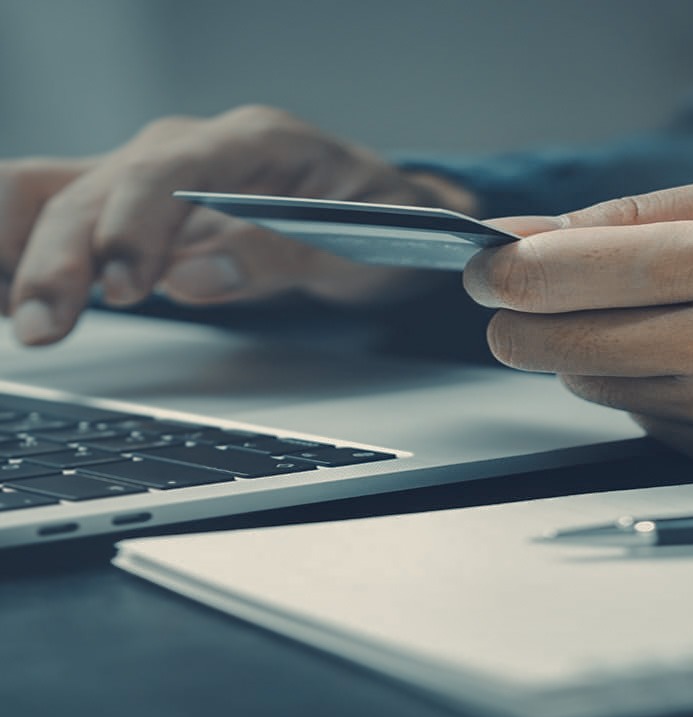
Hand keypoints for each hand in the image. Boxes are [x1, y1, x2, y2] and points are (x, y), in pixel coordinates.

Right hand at [0, 105, 475, 344]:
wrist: (383, 217)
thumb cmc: (381, 224)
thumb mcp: (360, 244)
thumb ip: (281, 255)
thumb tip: (194, 278)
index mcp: (253, 141)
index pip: (168, 169)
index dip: (132, 227)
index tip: (119, 288)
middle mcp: (193, 148)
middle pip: (99, 187)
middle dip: (60, 257)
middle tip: (44, 327)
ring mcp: (161, 177)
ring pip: (61, 193)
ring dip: (21, 248)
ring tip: (8, 311)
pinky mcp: (145, 211)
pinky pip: (65, 213)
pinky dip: (23, 245)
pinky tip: (3, 286)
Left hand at [463, 165, 692, 472]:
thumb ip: (642, 214)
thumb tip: (532, 234)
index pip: (572, 275)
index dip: (504, 272)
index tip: (481, 267)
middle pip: (562, 346)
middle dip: (518, 321)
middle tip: (517, 298)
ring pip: (594, 388)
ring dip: (581, 353)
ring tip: (634, 317)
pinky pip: (642, 421)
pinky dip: (635, 388)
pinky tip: (683, 359)